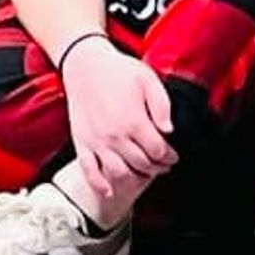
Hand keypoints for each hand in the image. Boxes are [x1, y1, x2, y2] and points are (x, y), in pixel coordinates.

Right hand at [60, 34, 175, 224]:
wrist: (84, 64)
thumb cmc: (117, 70)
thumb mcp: (147, 79)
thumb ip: (162, 105)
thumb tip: (168, 130)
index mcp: (133, 121)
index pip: (157, 151)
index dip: (169, 156)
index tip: (173, 155)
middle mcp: (115, 136)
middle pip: (142, 165)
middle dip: (157, 167)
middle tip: (162, 165)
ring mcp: (96, 142)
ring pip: (119, 173)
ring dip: (135, 177)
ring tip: (143, 172)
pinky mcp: (82, 143)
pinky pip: (89, 171)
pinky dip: (100, 185)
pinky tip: (110, 190)